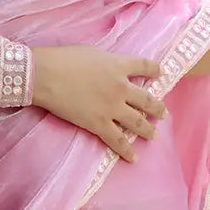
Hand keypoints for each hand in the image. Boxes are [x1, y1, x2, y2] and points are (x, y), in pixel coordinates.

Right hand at [31, 45, 167, 160]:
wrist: (47, 75)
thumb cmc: (64, 58)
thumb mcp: (92, 52)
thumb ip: (106, 61)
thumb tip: (109, 67)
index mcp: (119, 65)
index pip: (144, 66)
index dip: (155, 70)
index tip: (161, 73)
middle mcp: (121, 87)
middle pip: (146, 99)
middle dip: (157, 108)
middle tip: (163, 114)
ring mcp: (112, 107)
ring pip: (137, 121)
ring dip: (148, 129)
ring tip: (153, 135)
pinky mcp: (99, 124)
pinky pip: (117, 140)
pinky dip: (126, 150)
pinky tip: (133, 157)